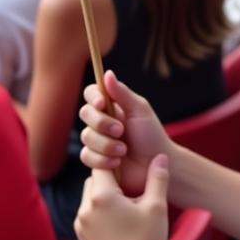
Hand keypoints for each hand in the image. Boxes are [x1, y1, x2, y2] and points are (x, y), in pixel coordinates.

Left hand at [75, 155, 170, 239]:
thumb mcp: (157, 206)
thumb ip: (157, 178)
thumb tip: (161, 155)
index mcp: (102, 196)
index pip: (104, 166)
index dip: (117, 163)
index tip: (130, 165)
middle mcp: (85, 208)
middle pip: (95, 180)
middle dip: (111, 180)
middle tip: (131, 186)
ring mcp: (81, 223)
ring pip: (90, 196)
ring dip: (104, 196)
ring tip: (126, 206)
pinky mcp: (82, 236)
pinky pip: (87, 213)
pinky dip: (100, 211)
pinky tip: (119, 221)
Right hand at [78, 71, 170, 194]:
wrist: (154, 166)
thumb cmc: (151, 136)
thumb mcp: (140, 111)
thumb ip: (122, 93)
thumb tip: (107, 73)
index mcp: (112, 106)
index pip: (91, 93)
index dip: (93, 97)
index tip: (102, 103)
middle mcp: (101, 121)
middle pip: (85, 114)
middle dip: (102, 123)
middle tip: (121, 131)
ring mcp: (97, 140)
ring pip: (86, 136)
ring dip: (106, 144)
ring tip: (123, 151)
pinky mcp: (95, 159)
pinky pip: (86, 156)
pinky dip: (102, 159)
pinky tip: (117, 162)